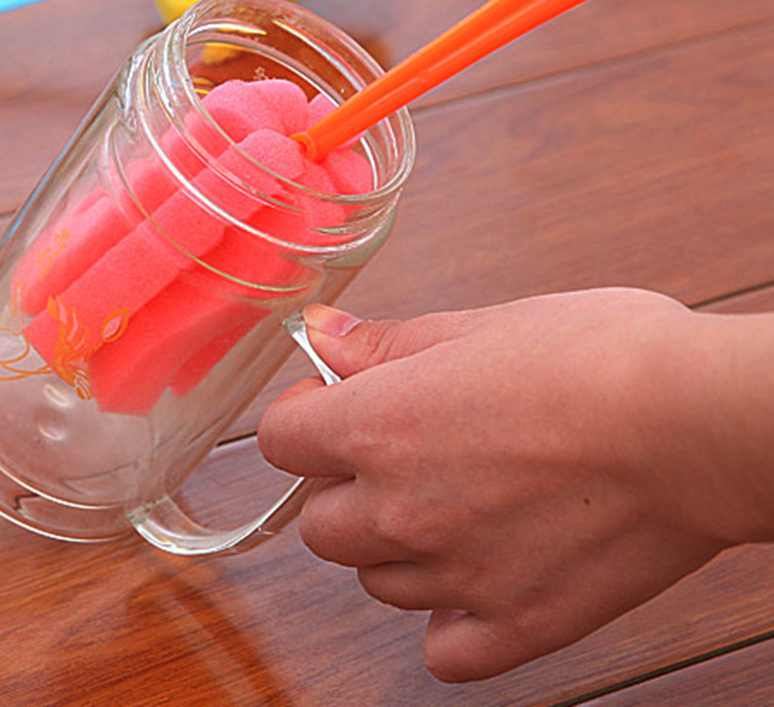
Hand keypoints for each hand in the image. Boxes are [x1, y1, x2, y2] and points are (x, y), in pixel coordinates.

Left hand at [259, 288, 773, 681]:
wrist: (696, 423)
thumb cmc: (597, 356)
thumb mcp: (478, 325)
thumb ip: (385, 343)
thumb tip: (321, 336)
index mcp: (379, 426)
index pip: (279, 440)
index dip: (304, 416)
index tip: (337, 402)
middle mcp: (401, 510)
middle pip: (320, 522)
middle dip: (347, 487)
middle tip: (404, 453)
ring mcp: (455, 577)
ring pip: (376, 581)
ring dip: (397, 546)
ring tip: (458, 503)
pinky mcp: (516, 624)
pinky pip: (443, 649)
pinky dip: (449, 617)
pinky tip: (481, 573)